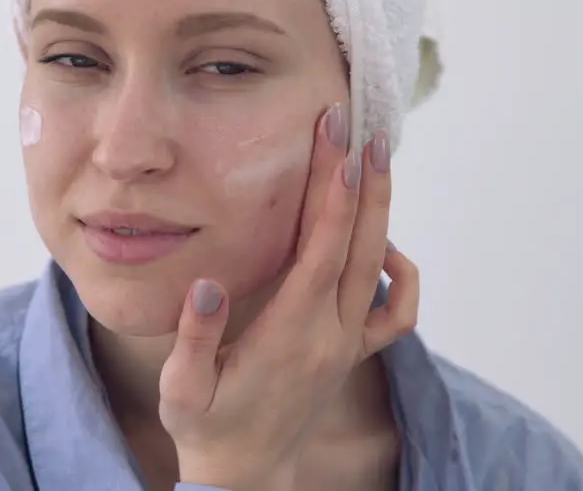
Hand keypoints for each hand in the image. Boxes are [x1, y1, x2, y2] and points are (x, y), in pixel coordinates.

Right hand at [158, 104, 420, 490]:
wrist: (245, 474)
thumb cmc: (206, 427)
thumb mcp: (182, 391)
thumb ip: (193, 339)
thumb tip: (207, 287)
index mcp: (289, 335)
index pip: (320, 250)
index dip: (331, 194)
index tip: (335, 144)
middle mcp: (329, 334)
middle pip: (358, 245)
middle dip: (360, 181)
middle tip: (359, 127)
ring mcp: (346, 343)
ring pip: (378, 267)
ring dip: (380, 211)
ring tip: (373, 160)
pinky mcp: (351, 353)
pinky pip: (395, 312)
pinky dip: (400, 272)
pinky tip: (383, 245)